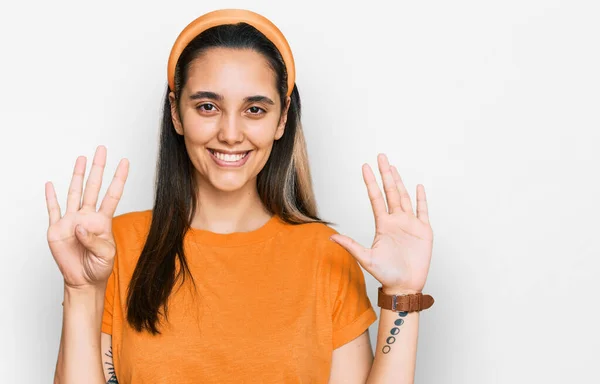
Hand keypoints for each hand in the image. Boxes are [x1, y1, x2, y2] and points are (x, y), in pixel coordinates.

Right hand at [45, 145, 128, 288]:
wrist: (83, 280)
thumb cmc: (99, 267)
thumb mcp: (105, 255)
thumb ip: (95, 240)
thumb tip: (80, 226)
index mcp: (103, 220)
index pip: (113, 194)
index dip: (119, 178)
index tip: (125, 162)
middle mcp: (88, 216)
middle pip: (94, 187)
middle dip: (98, 168)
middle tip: (101, 150)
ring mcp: (72, 221)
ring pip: (74, 192)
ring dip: (77, 175)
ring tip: (81, 159)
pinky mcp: (57, 229)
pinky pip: (53, 210)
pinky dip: (51, 197)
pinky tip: (50, 185)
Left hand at [330, 153, 432, 293]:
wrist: (404, 286)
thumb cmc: (385, 274)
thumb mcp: (366, 258)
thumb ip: (350, 245)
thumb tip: (331, 237)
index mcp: (382, 224)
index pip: (376, 197)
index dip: (371, 182)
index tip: (365, 167)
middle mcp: (396, 220)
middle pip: (390, 191)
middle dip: (386, 174)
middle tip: (381, 156)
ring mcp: (410, 224)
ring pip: (404, 197)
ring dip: (400, 181)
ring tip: (393, 167)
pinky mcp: (424, 231)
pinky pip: (423, 211)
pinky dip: (421, 199)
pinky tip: (418, 187)